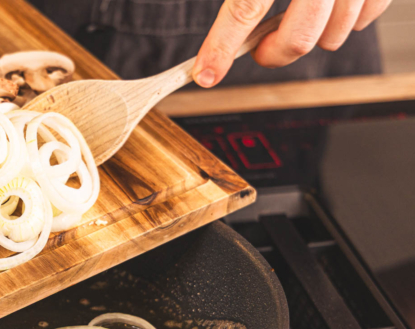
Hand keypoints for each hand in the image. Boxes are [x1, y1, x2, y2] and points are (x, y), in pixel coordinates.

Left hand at [192, 0, 391, 87]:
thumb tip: (225, 24)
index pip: (245, 9)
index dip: (221, 47)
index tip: (205, 74)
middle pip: (297, 36)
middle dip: (274, 52)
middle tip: (261, 49)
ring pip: (336, 33)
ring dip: (314, 37)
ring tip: (300, 19)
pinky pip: (368, 14)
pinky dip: (350, 20)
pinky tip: (334, 10)